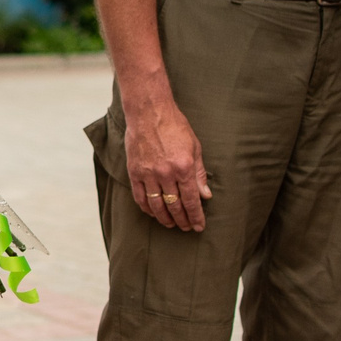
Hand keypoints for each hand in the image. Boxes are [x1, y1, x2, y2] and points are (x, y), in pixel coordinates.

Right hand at [123, 86, 211, 232]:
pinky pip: (140, 197)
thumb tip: (205, 195)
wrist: (149, 112)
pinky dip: (147, 208)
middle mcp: (166, 173)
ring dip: (165, 218)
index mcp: (184, 167)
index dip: (196, 216)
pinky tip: (153, 213)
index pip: (191, 200)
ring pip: (157, 205)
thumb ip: (199, 173)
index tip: (199, 226)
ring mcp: (148, 173)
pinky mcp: (135, 172)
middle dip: (182, 220)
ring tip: (171, 224)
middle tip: (186, 227)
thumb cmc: (174, 126)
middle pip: (175, 206)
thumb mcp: (195, 147)